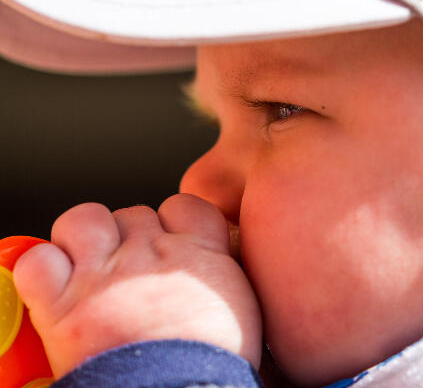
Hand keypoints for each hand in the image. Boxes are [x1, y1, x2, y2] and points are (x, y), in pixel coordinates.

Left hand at [13, 194, 261, 377]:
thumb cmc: (212, 363)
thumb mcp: (237, 305)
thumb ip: (216, 271)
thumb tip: (209, 264)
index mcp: (197, 254)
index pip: (185, 205)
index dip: (173, 220)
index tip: (170, 240)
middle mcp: (149, 254)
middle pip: (132, 213)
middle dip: (129, 236)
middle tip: (132, 270)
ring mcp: (104, 276)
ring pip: (83, 220)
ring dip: (84, 238)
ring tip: (91, 266)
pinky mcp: (64, 306)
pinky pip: (38, 261)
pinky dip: (42, 269)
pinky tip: (57, 287)